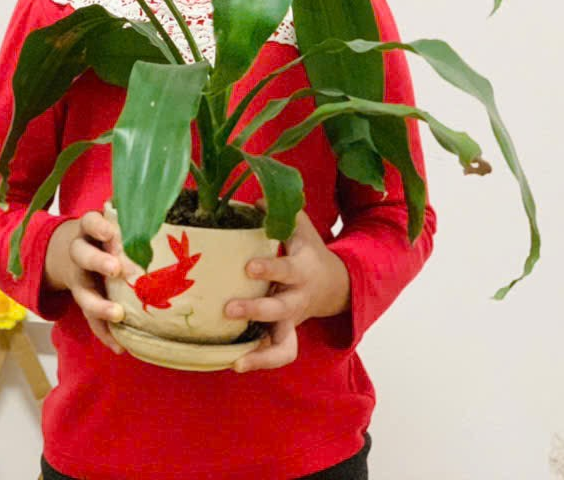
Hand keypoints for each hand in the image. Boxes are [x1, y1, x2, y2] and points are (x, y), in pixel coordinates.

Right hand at [43, 211, 125, 353]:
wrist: (63, 253)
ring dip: (99, 304)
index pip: (90, 222)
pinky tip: (119, 347)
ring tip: (118, 314)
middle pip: (82, 255)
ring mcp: (78, 279)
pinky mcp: (82, 300)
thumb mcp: (107, 221)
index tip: (112, 232)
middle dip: (98, 262)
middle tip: (116, 269)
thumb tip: (165, 205)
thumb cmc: (101, 235)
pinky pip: (89, 320)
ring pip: (82, 292)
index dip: (100, 227)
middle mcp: (79, 252)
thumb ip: (129, 218)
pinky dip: (104, 333)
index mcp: (88, 229)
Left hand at [224, 208, 350, 372]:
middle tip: (229, 308)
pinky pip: (277, 355)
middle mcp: (298, 299)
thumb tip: (255, 198)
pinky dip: (259, 363)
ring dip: (261, 354)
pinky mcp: (286, 336)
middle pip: (281, 309)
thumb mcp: (301, 230)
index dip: (270, 269)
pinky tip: (234, 363)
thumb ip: (281, 214)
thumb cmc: (308, 254)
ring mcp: (293, 322)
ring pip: (286, 346)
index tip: (249, 267)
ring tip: (236, 360)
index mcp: (302, 270)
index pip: (286, 269)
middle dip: (256, 310)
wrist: (335, 286)